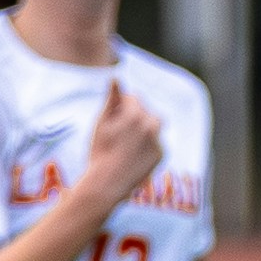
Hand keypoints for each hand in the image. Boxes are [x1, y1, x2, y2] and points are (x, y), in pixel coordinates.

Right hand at [74, 83, 165, 214]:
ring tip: (126, 143)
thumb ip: (111, 99)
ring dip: (142, 129)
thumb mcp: (101, 122)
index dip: (121, 107)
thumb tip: (115, 77)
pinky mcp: (161, 154)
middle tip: (119, 131)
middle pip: (146, 111)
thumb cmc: (99, 149)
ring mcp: (158, 140)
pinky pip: (156, 142)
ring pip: (152, 126)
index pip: (134, 99)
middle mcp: (151, 125)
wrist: (107, 183)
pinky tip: (132, 155)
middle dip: (135, 116)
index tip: (112, 120)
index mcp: (136, 113)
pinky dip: (146, 145)